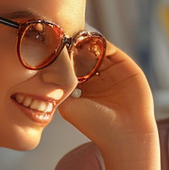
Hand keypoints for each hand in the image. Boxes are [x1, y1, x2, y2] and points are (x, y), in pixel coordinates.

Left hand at [56, 39, 157, 157]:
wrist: (125, 134)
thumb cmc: (96, 125)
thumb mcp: (68, 106)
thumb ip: (57, 88)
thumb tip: (42, 71)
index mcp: (84, 88)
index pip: (71, 66)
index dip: (61, 57)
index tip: (49, 49)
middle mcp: (98, 78)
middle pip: (83, 55)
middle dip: (72, 46)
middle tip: (59, 36)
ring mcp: (112, 72)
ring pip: (96, 50)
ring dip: (84, 42)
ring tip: (72, 35)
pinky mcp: (126, 67)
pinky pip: (111, 50)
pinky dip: (100, 42)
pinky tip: (87, 39)